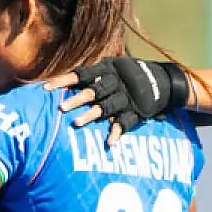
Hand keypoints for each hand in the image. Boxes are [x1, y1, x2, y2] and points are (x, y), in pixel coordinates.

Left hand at [44, 57, 187, 145]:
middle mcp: (118, 82)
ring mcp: (128, 97)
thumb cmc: (130, 75)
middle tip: (61, 108)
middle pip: (94, 90)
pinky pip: (126, 123)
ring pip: (107, 107)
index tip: (46, 88)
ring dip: (91, 115)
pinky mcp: (138, 111)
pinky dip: (117, 133)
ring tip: (76, 124)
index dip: (64, 80)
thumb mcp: (114, 68)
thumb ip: (93, 75)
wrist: (165, 81)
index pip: (82, 73)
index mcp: (109, 68)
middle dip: (77, 99)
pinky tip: (109, 143)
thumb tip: (63, 81)